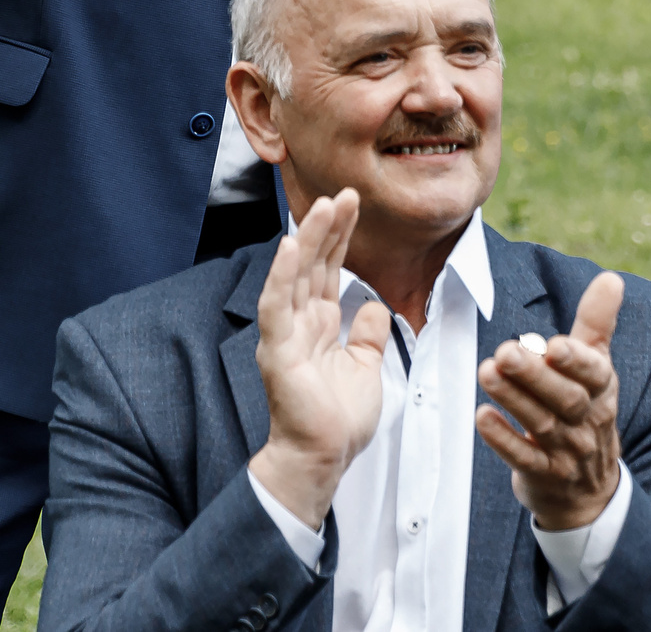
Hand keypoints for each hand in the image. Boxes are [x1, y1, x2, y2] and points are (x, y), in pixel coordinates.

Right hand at [249, 189, 390, 528]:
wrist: (323, 458)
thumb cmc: (339, 420)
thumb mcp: (365, 368)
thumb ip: (366, 335)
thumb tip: (373, 306)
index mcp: (320, 324)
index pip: (329, 269)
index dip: (340, 236)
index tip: (352, 204)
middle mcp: (300, 322)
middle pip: (314, 264)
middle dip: (329, 227)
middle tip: (345, 193)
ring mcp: (285, 333)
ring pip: (296, 275)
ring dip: (308, 239)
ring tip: (323, 206)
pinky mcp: (277, 349)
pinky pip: (277, 305)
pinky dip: (283, 275)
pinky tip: (292, 247)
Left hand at [477, 271, 624, 530]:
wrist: (589, 488)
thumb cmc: (586, 410)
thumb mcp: (597, 368)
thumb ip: (597, 323)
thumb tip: (611, 277)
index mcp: (601, 390)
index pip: (594, 374)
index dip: (576, 361)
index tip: (554, 345)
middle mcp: (587, 421)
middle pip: (565, 399)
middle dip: (535, 375)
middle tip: (505, 352)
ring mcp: (567, 452)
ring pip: (541, 425)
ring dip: (513, 398)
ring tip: (486, 371)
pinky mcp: (544, 475)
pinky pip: (525, 459)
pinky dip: (504, 440)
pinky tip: (482, 418)